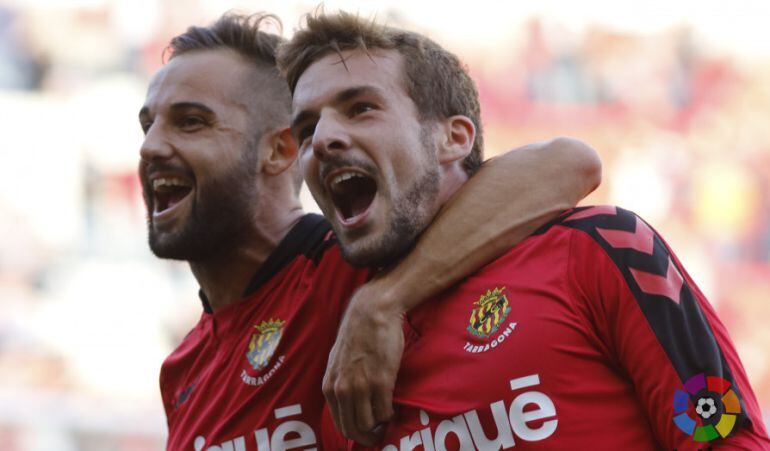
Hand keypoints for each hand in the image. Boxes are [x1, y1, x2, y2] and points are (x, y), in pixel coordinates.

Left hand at [323, 280, 403, 445]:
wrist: (372, 312)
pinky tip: (393, 406)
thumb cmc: (357, 334)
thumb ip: (339, 382)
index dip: (356, 433)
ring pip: (370, 424)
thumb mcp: (337, 361)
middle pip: (354, 429)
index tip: (367, 432)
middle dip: (368, 436)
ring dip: (380, 425)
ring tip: (387, 417)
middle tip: (380, 434)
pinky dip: (390, 414)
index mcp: (329, 386)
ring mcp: (361, 387)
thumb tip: (345, 402)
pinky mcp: (381, 382)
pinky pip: (385, 412)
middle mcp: (342, 390)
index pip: (340, 424)